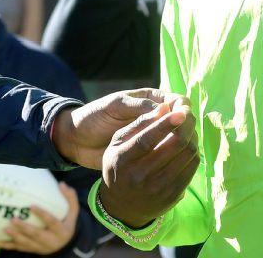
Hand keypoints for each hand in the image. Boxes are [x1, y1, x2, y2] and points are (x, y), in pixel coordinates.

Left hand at [0, 182, 78, 253]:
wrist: (66, 245)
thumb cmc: (67, 223)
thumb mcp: (72, 213)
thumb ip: (70, 198)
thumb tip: (62, 184)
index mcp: (61, 230)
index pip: (52, 222)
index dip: (42, 215)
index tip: (31, 206)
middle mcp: (50, 241)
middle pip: (36, 235)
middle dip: (24, 228)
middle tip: (13, 218)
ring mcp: (39, 247)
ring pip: (26, 243)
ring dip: (14, 237)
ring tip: (4, 228)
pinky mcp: (31, 249)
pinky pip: (18, 248)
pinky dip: (6, 245)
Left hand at [51, 89, 185, 169]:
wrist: (77, 140)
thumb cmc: (93, 117)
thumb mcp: (114, 107)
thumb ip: (139, 107)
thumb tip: (167, 109)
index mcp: (149, 99)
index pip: (176, 100)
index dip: (183, 109)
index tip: (183, 119)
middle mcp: (155, 116)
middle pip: (181, 120)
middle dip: (186, 128)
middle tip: (184, 138)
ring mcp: (152, 135)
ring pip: (177, 138)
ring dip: (182, 144)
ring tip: (179, 152)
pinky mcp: (148, 152)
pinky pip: (166, 154)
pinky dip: (172, 157)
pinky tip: (173, 163)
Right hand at [98, 100, 199, 228]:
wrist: (122, 206)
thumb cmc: (119, 166)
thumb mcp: (118, 143)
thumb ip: (139, 124)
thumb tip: (163, 108)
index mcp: (123, 160)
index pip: (147, 140)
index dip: (166, 124)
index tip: (180, 112)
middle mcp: (140, 177)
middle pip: (174, 146)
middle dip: (187, 126)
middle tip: (189, 115)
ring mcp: (158, 189)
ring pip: (187, 156)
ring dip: (192, 137)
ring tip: (188, 129)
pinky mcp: (173, 196)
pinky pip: (192, 169)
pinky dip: (193, 153)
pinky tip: (188, 145)